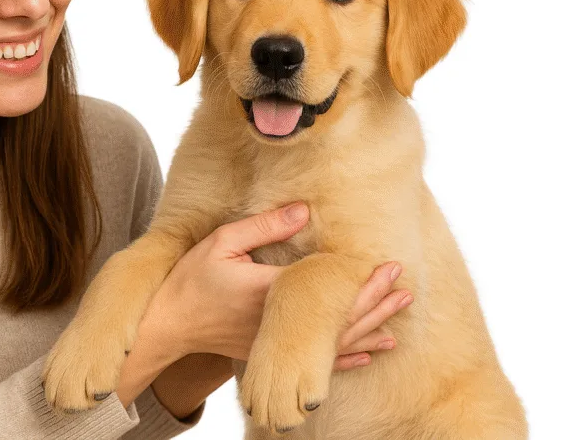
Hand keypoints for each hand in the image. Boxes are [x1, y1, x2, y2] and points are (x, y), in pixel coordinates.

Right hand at [143, 202, 411, 367]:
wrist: (168, 324)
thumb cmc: (191, 279)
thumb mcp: (222, 242)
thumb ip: (263, 227)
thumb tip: (303, 210)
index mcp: (269, 291)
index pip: (326, 289)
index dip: (361, 280)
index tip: (389, 266)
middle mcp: (278, 323)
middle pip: (338, 316)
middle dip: (375, 302)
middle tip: (405, 289)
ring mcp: (276, 344)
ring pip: (332, 341)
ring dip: (368, 329)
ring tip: (399, 319)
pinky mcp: (270, 354)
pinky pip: (316, 361)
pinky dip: (345, 356)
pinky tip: (368, 352)